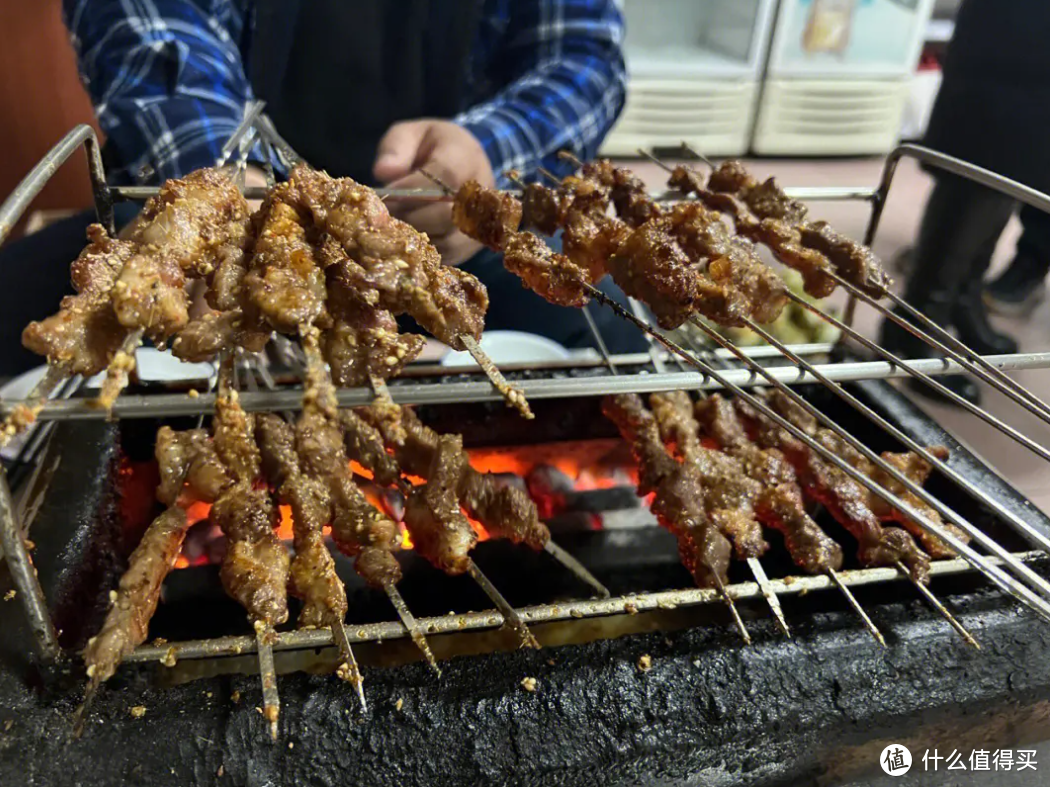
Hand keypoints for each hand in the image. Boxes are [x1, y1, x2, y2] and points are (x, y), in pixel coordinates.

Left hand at [373, 119, 493, 265]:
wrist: (463, 164)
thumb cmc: (430, 148)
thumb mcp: (411, 134)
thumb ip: (396, 148)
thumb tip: (384, 173)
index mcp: (467, 156)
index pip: (445, 177)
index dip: (412, 189)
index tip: (385, 194)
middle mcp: (481, 193)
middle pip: (446, 215)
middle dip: (409, 216)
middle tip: (383, 215)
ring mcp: (480, 224)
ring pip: (445, 240)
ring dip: (413, 237)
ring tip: (393, 227)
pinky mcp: (471, 246)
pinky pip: (445, 256)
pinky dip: (422, 252)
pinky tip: (406, 240)